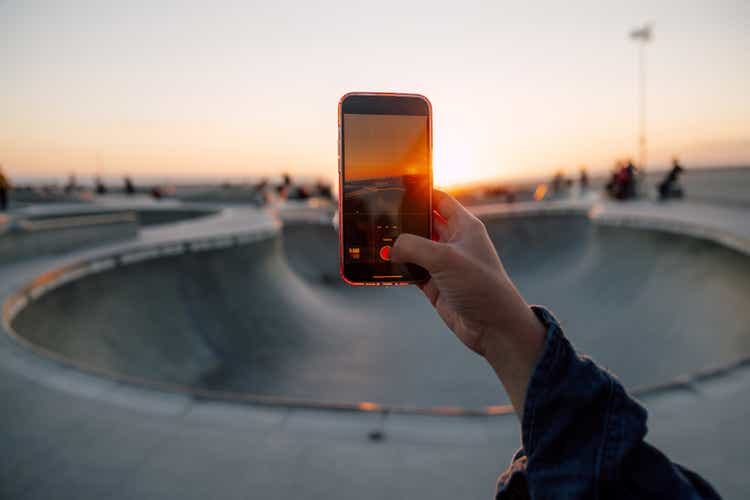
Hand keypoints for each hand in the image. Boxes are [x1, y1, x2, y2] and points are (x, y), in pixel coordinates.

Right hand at [391, 190, 545, 417]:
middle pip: (422, 223)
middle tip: (377, 215)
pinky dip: (397, 269)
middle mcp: (454, 242)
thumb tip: (391, 247)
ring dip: (397, 247)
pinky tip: (381, 265)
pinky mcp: (435, 284)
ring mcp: (444, 264)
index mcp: (465, 226)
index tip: (397, 186)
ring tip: (373, 239)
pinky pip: (411, 271)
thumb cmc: (480, 286)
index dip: (420, 192)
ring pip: (414, 248)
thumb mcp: (444, 258)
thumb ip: (414, 246)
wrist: (493, 327)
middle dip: (402, 220)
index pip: (440, 200)